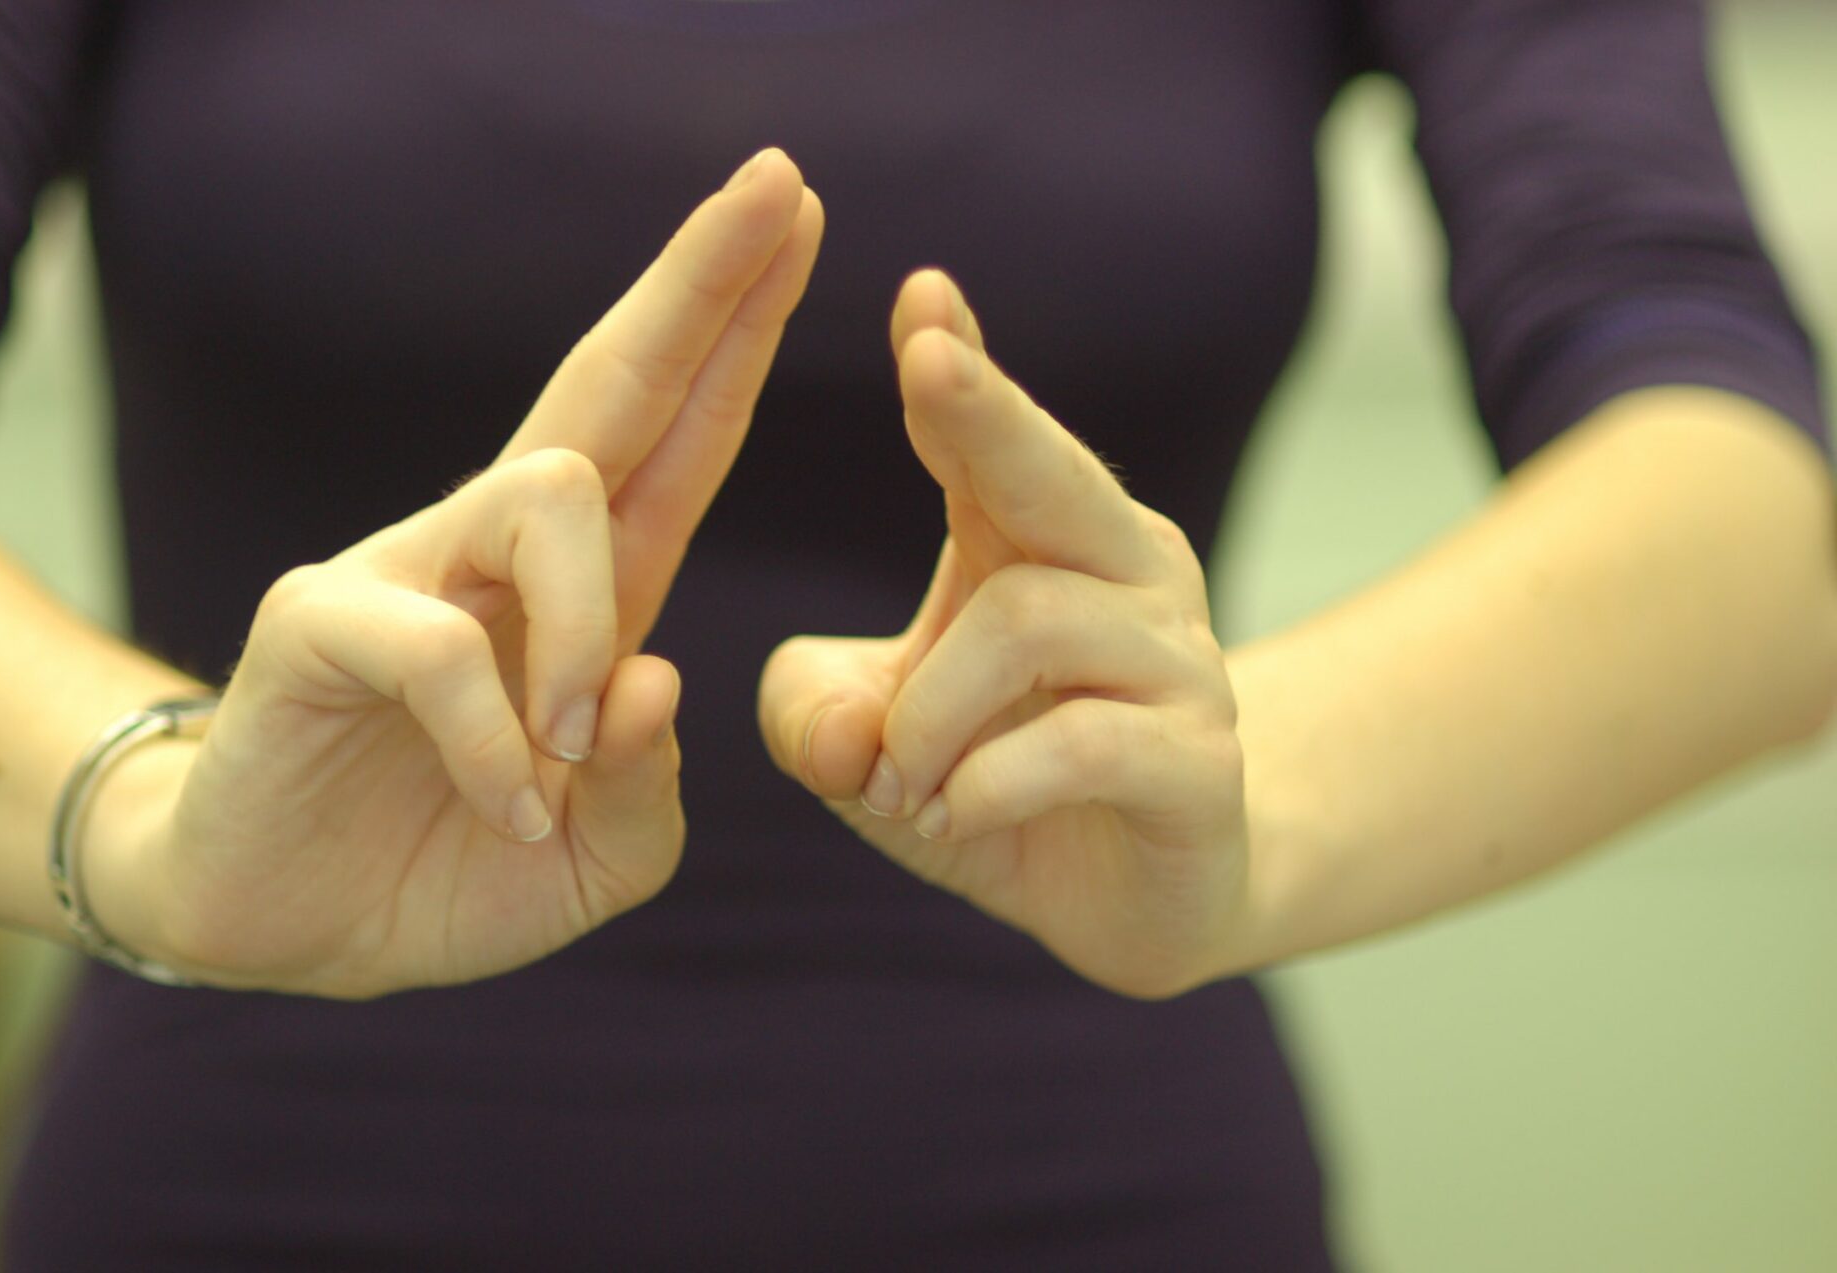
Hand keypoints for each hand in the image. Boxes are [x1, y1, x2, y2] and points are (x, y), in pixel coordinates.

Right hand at [99, 151, 824, 997]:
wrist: (286, 929)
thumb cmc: (452, 870)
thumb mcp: (597, 858)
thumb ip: (648, 786)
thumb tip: (652, 678)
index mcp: (589, 589)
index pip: (677, 432)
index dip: (736, 330)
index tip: (804, 221)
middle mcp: (502, 554)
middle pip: (610, 384)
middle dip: (700, 286)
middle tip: (783, 180)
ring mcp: (407, 570)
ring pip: (543, 494)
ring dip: (585, 629)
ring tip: (574, 742)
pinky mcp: (319, 622)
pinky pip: (436, 643)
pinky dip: (493, 743)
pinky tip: (508, 807)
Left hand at [760, 271, 1246, 997]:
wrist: (1141, 894)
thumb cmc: (998, 786)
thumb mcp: (876, 751)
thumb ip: (817, 720)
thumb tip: (839, 738)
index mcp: (1041, 541)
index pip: (993, 437)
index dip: (959, 371)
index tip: (921, 294)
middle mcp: (1125, 575)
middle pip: (1053, 471)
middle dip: (986, 411)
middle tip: (926, 358)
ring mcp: (1178, 662)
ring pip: (1032, 622)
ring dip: (929, 714)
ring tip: (899, 784)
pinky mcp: (1201, 761)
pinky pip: (1084, 743)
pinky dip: (990, 784)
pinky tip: (956, 815)